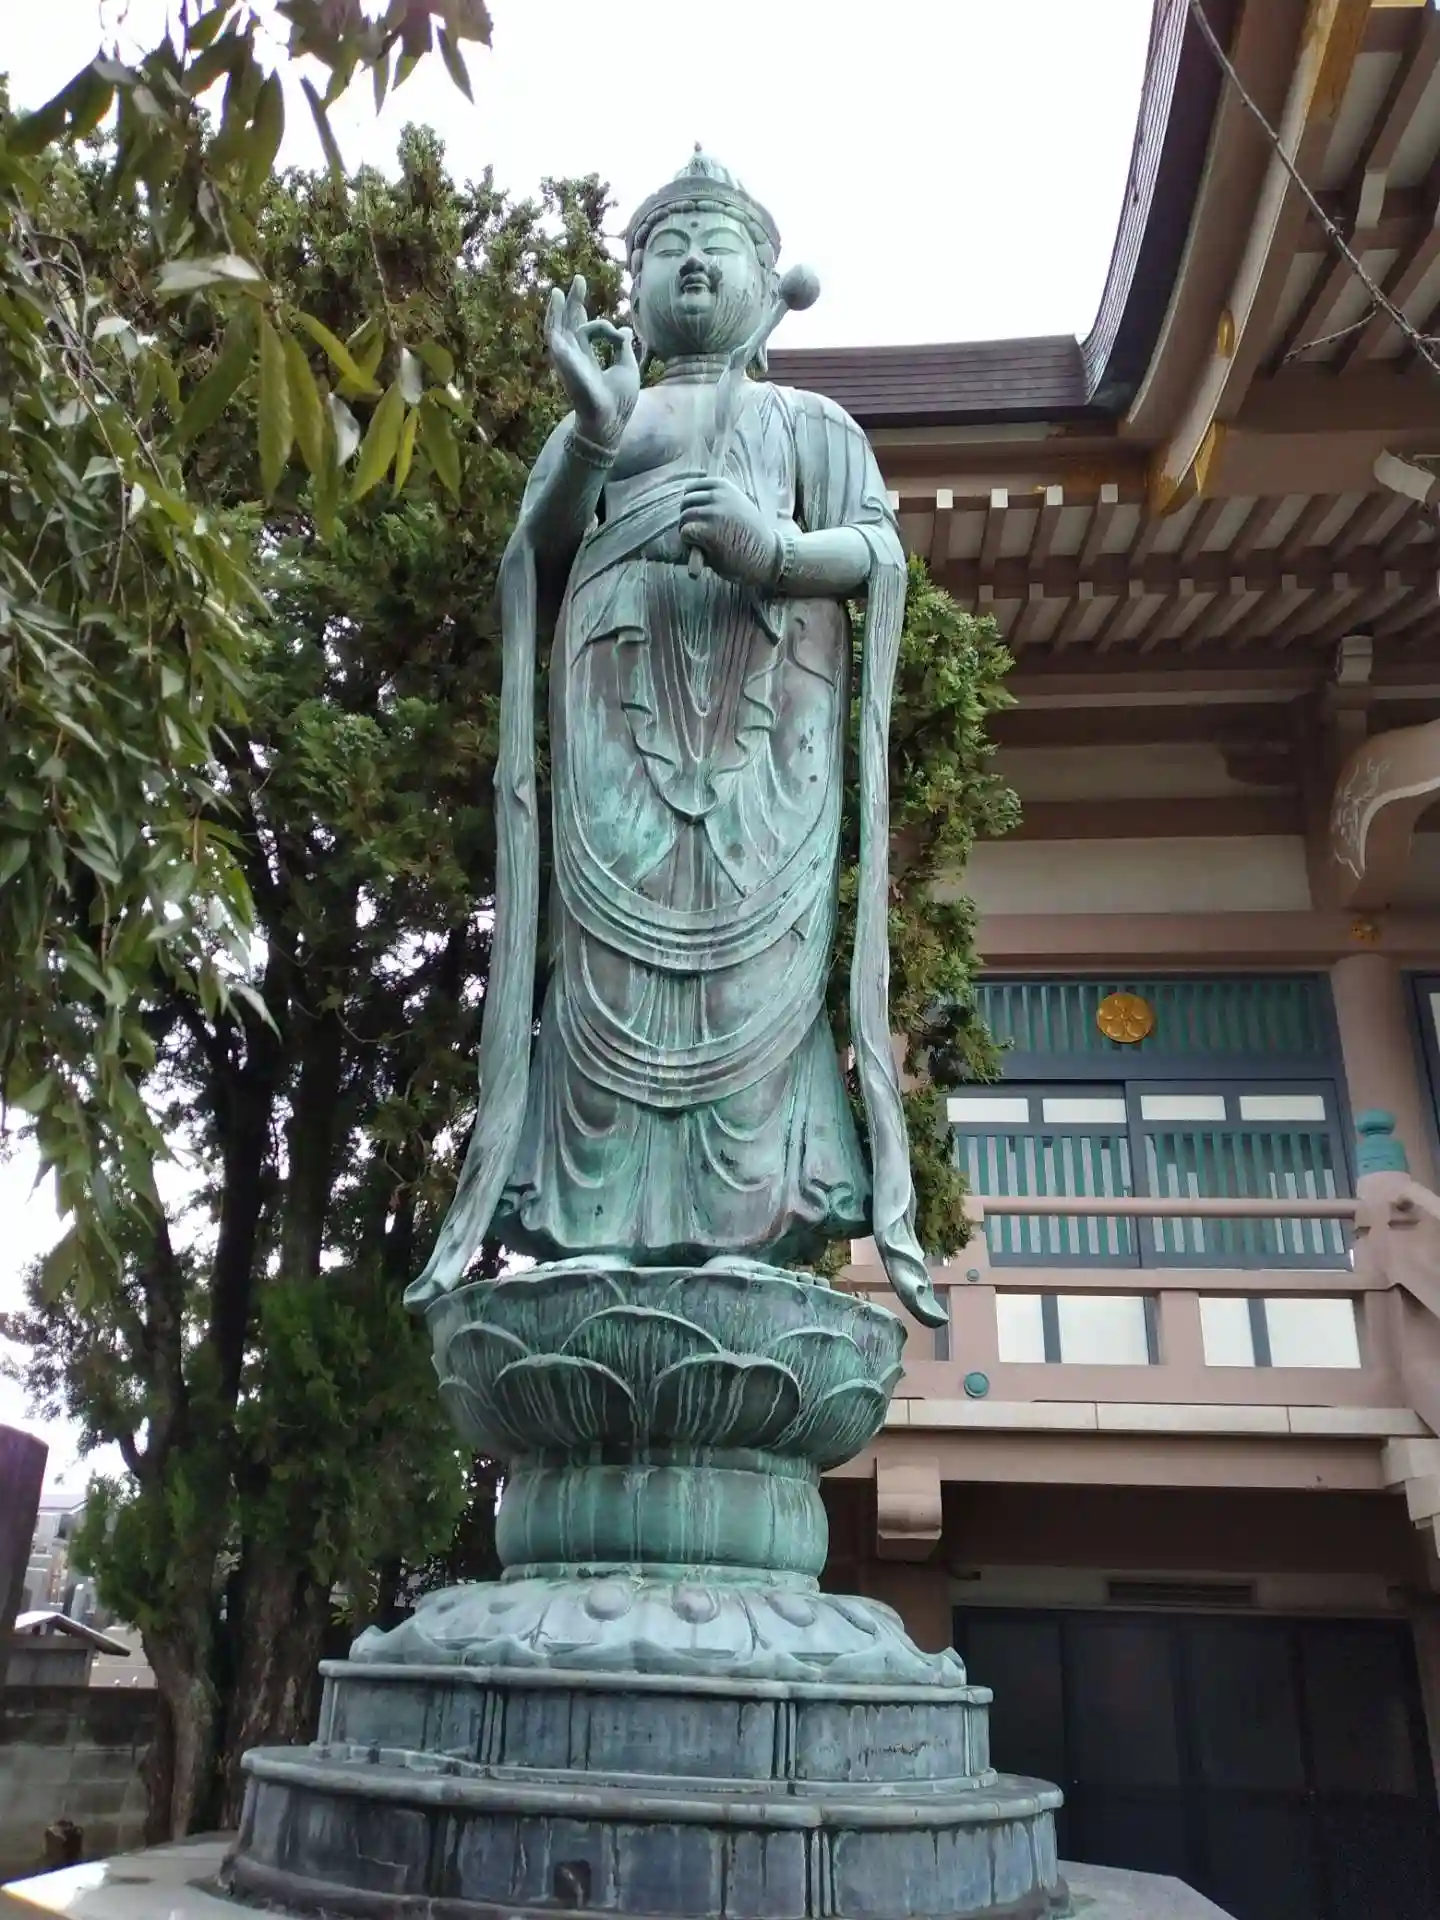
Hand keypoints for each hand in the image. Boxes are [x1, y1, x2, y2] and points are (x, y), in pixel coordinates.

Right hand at [545, 275, 638, 449]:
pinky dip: (554, 316)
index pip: (586, 331)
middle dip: (574, 301)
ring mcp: (568, 358)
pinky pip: (556, 334)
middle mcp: (575, 357)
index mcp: (589, 359)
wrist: (610, 419)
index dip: (595, 320)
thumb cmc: (620, 400)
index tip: (617, 332)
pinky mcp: (564, 359)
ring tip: (559, 287)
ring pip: (558, 327)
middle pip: (570, 324)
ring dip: (558, 306)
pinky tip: (555, 300)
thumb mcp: (627, 366)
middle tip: (579, 279)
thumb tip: (624, 331)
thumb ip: (621, 346)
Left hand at [679, 478, 780, 587]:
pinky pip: (686, 532)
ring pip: (685, 517)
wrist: (766, 555)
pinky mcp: (708, 532)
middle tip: (697, 534)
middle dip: (688, 518)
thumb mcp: (737, 505)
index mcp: (724, 486)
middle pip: (686, 502)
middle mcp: (718, 496)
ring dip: (688, 531)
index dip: (691, 504)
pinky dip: (689, 543)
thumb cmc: (750, 534)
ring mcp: (713, 513)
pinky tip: (702, 548)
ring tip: (701, 542)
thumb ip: (717, 499)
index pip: (692, 488)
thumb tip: (688, 496)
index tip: (698, 517)